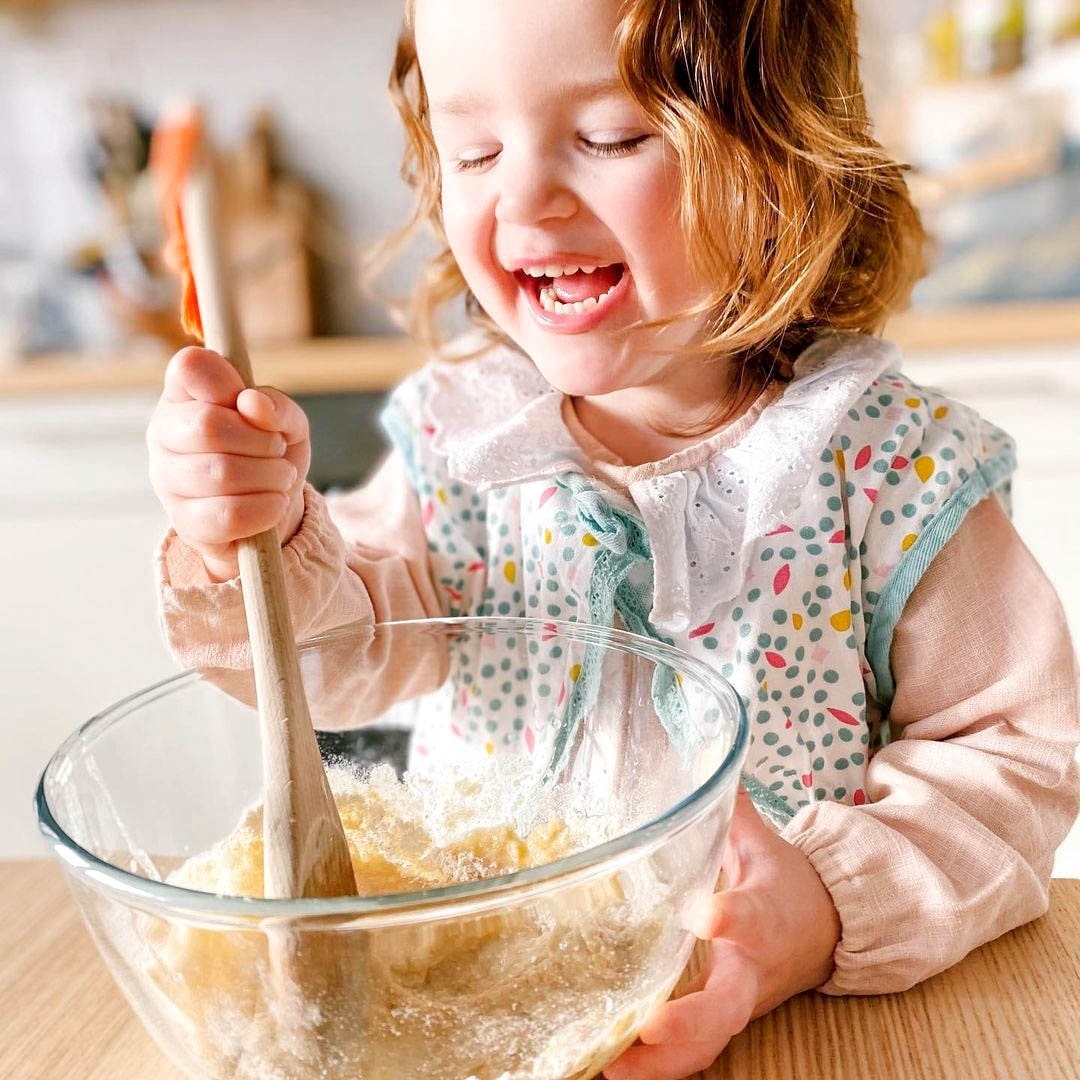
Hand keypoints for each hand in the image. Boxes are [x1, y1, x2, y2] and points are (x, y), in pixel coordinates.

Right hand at [147, 347, 310, 581]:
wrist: (273, 511)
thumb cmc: (270, 454)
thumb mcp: (288, 423)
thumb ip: (277, 407)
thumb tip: (253, 404)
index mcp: (184, 395)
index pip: (190, 366)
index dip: (229, 382)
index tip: (250, 404)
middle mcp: (164, 433)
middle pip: (208, 425)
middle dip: (261, 440)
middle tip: (276, 448)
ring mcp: (168, 480)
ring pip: (221, 473)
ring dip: (270, 476)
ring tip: (280, 477)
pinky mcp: (184, 522)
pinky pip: (227, 515)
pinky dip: (265, 508)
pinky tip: (274, 503)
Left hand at [604, 789, 840, 1079]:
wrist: (824, 934)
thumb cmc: (782, 884)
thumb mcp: (761, 841)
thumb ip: (729, 804)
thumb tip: (703, 749)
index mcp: (763, 915)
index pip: (750, 916)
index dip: (729, 917)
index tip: (705, 913)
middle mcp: (749, 967)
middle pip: (726, 1005)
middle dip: (690, 1022)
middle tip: (647, 1029)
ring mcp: (735, 1001)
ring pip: (707, 1042)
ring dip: (663, 1062)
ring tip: (609, 1067)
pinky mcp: (719, 1019)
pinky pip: (691, 1051)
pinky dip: (656, 1067)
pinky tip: (609, 1068)